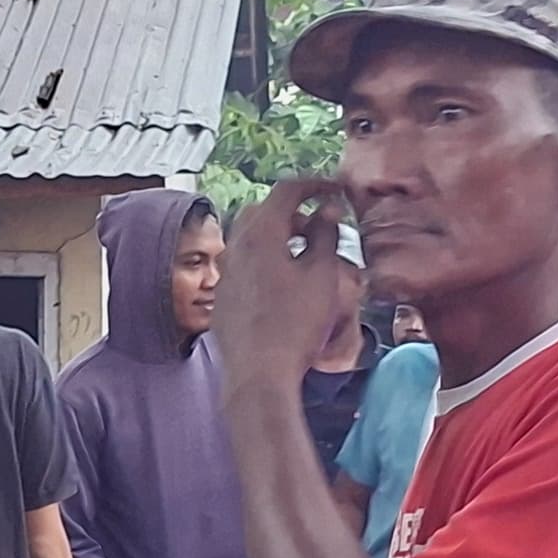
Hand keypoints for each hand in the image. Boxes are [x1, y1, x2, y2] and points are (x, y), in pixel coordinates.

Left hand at [218, 179, 365, 399]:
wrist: (258, 373)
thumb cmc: (295, 323)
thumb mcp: (322, 275)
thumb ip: (325, 235)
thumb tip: (327, 210)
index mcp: (261, 233)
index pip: (286, 190)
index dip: (313, 184)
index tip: (333, 190)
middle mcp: (235, 245)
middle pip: (264, 211)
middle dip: (293, 212)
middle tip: (319, 228)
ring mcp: (226, 271)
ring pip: (251, 238)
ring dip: (278, 237)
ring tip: (305, 257)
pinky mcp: (224, 294)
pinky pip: (245, 264)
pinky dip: (265, 261)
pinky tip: (284, 285)